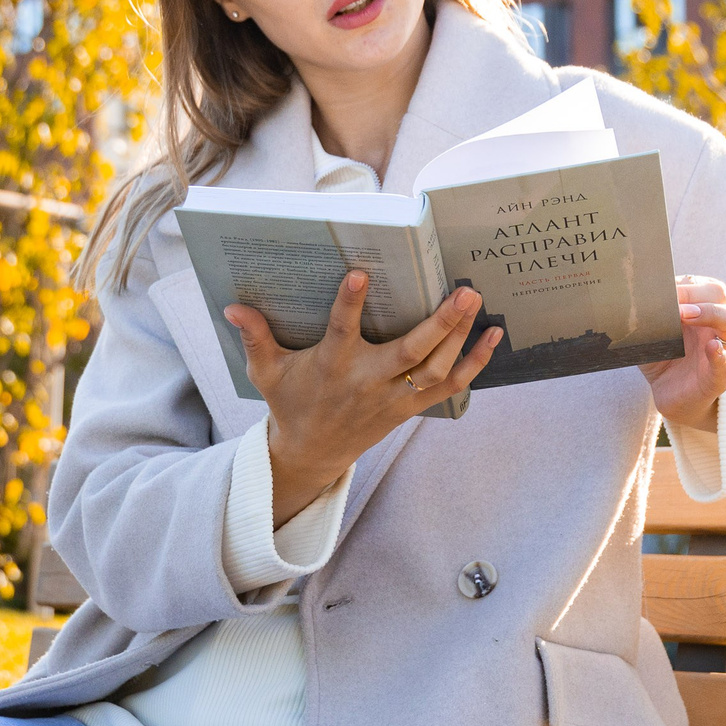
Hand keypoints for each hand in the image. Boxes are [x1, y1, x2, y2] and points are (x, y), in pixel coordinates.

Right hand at [226, 271, 502, 525]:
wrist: (312, 453)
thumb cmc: (291, 403)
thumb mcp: (266, 372)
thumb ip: (255, 337)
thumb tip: (232, 305)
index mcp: (333, 366)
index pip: (341, 331)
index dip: (348, 303)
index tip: (359, 272)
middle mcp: (368, 382)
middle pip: (411, 353)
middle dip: (439, 323)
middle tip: (462, 290)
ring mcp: (395, 397)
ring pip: (437, 369)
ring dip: (461, 337)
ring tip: (475, 301)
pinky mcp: (411, 407)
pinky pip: (451, 387)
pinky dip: (475, 363)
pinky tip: (492, 335)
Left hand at [639, 275, 725, 433]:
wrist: (670, 395)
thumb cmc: (663, 358)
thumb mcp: (652, 335)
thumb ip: (646, 318)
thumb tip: (627, 300)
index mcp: (699, 309)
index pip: (699, 284)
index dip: (683, 285)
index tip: (662, 289)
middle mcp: (714, 324)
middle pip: (718, 295)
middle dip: (694, 293)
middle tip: (673, 303)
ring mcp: (721, 348)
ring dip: (711, 313)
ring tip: (687, 315)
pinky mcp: (719, 376)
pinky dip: (720, 354)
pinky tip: (712, 347)